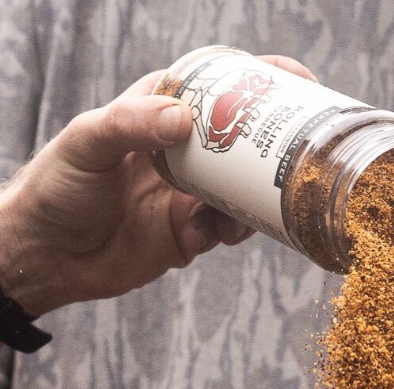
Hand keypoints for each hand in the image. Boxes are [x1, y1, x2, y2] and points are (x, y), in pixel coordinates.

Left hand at [0, 55, 315, 318]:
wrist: (47, 257)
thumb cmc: (57, 187)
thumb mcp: (88, 142)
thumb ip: (131, 124)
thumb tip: (182, 119)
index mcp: (157, 112)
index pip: (216, 85)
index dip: (257, 79)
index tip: (295, 79)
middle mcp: (179, 153)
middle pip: (241, 140)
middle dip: (272, 144)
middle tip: (298, 147)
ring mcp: (187, 195)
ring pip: (242, 190)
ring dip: (255, 196)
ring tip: (257, 202)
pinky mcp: (188, 235)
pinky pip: (225, 230)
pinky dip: (231, 230)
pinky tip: (223, 232)